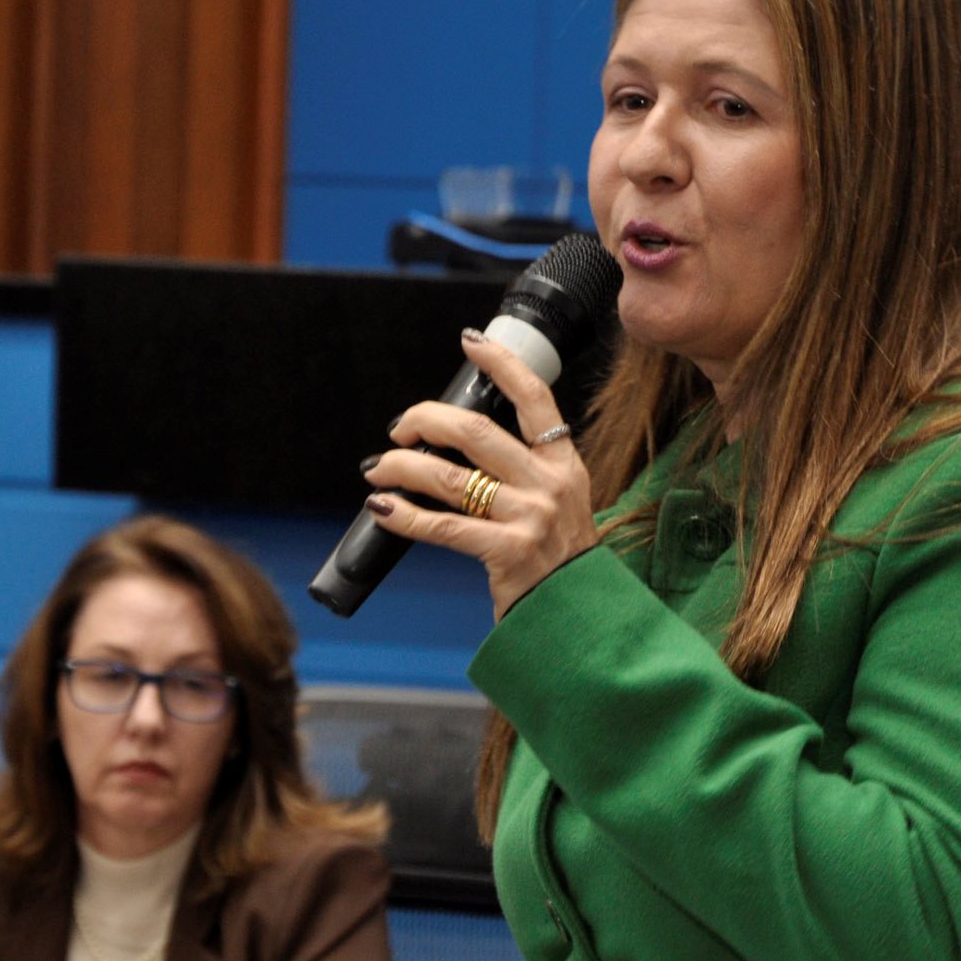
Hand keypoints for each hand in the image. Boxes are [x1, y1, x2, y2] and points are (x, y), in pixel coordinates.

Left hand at [363, 329, 597, 619]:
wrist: (581, 617)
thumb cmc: (560, 561)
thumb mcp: (560, 503)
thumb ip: (524, 474)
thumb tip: (459, 447)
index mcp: (563, 465)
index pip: (534, 398)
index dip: (501, 364)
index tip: (470, 343)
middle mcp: (549, 484)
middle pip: (475, 431)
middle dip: (424, 420)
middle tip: (399, 429)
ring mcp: (529, 518)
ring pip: (449, 477)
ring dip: (402, 468)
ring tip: (378, 470)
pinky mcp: (508, 552)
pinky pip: (443, 526)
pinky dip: (405, 515)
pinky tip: (384, 509)